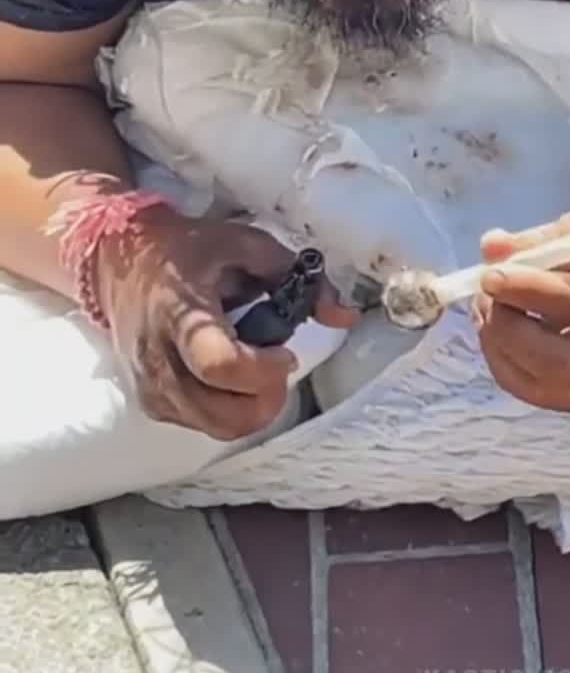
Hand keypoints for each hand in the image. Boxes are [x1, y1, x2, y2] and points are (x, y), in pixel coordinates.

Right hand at [96, 207, 355, 438]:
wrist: (122, 261)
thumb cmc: (189, 251)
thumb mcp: (245, 245)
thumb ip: (295, 275)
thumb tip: (344, 315)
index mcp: (180, 312)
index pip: (218, 363)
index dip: (262, 370)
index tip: (285, 354)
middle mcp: (158, 356)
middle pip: (218, 412)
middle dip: (264, 399)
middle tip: (279, 368)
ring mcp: (149, 384)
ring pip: (210, 427)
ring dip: (248, 409)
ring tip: (259, 374)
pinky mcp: (148, 400)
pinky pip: (196, 425)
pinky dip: (226, 413)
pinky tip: (232, 382)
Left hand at [474, 209, 569, 412]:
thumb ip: (542, 240)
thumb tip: (491, 247)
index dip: (530, 292)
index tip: (490, 277)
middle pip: (562, 361)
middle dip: (509, 329)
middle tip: (484, 295)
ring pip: (542, 384)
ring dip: (498, 346)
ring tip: (485, 306)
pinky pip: (534, 391)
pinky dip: (503, 362)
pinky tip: (495, 329)